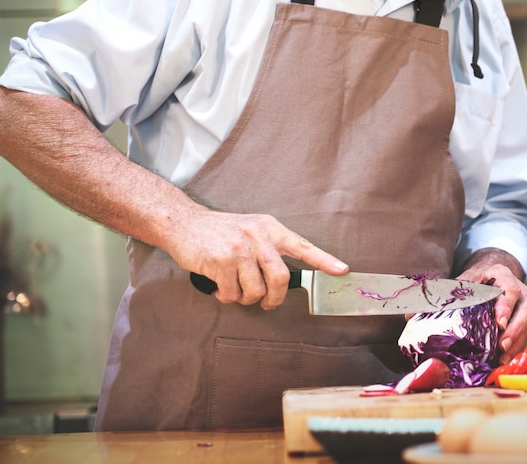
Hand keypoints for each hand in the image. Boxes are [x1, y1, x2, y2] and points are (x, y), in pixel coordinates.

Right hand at [167, 204, 348, 309]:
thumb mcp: (250, 228)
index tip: (342, 270)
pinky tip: (219, 285)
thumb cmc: (220, 230)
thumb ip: (269, 247)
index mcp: (269, 227)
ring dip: (245, 298)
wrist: (184, 223)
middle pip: (281, 279)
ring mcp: (239, 248)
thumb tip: (285, 279)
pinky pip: (232, 294)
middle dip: (274, 299)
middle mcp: (257, 236)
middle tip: (266, 303)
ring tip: (234, 288)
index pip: (301, 245)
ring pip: (256, 291)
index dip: (323, 260)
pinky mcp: (220, 261)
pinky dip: (226, 297)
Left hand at [456, 248, 526, 363]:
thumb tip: (429, 307)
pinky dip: (514, 349)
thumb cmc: (481, 278)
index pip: (510, 292)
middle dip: (515, 330)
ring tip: (502, 358)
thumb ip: (457, 289)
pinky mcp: (525, 322)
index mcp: (506, 279)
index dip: (505, 308)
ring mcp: (526, 309)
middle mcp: (522, 294)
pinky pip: (524, 336)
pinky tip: (503, 359)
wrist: (496, 275)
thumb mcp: (469, 278)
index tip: (498, 323)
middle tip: (502, 345)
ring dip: (515, 343)